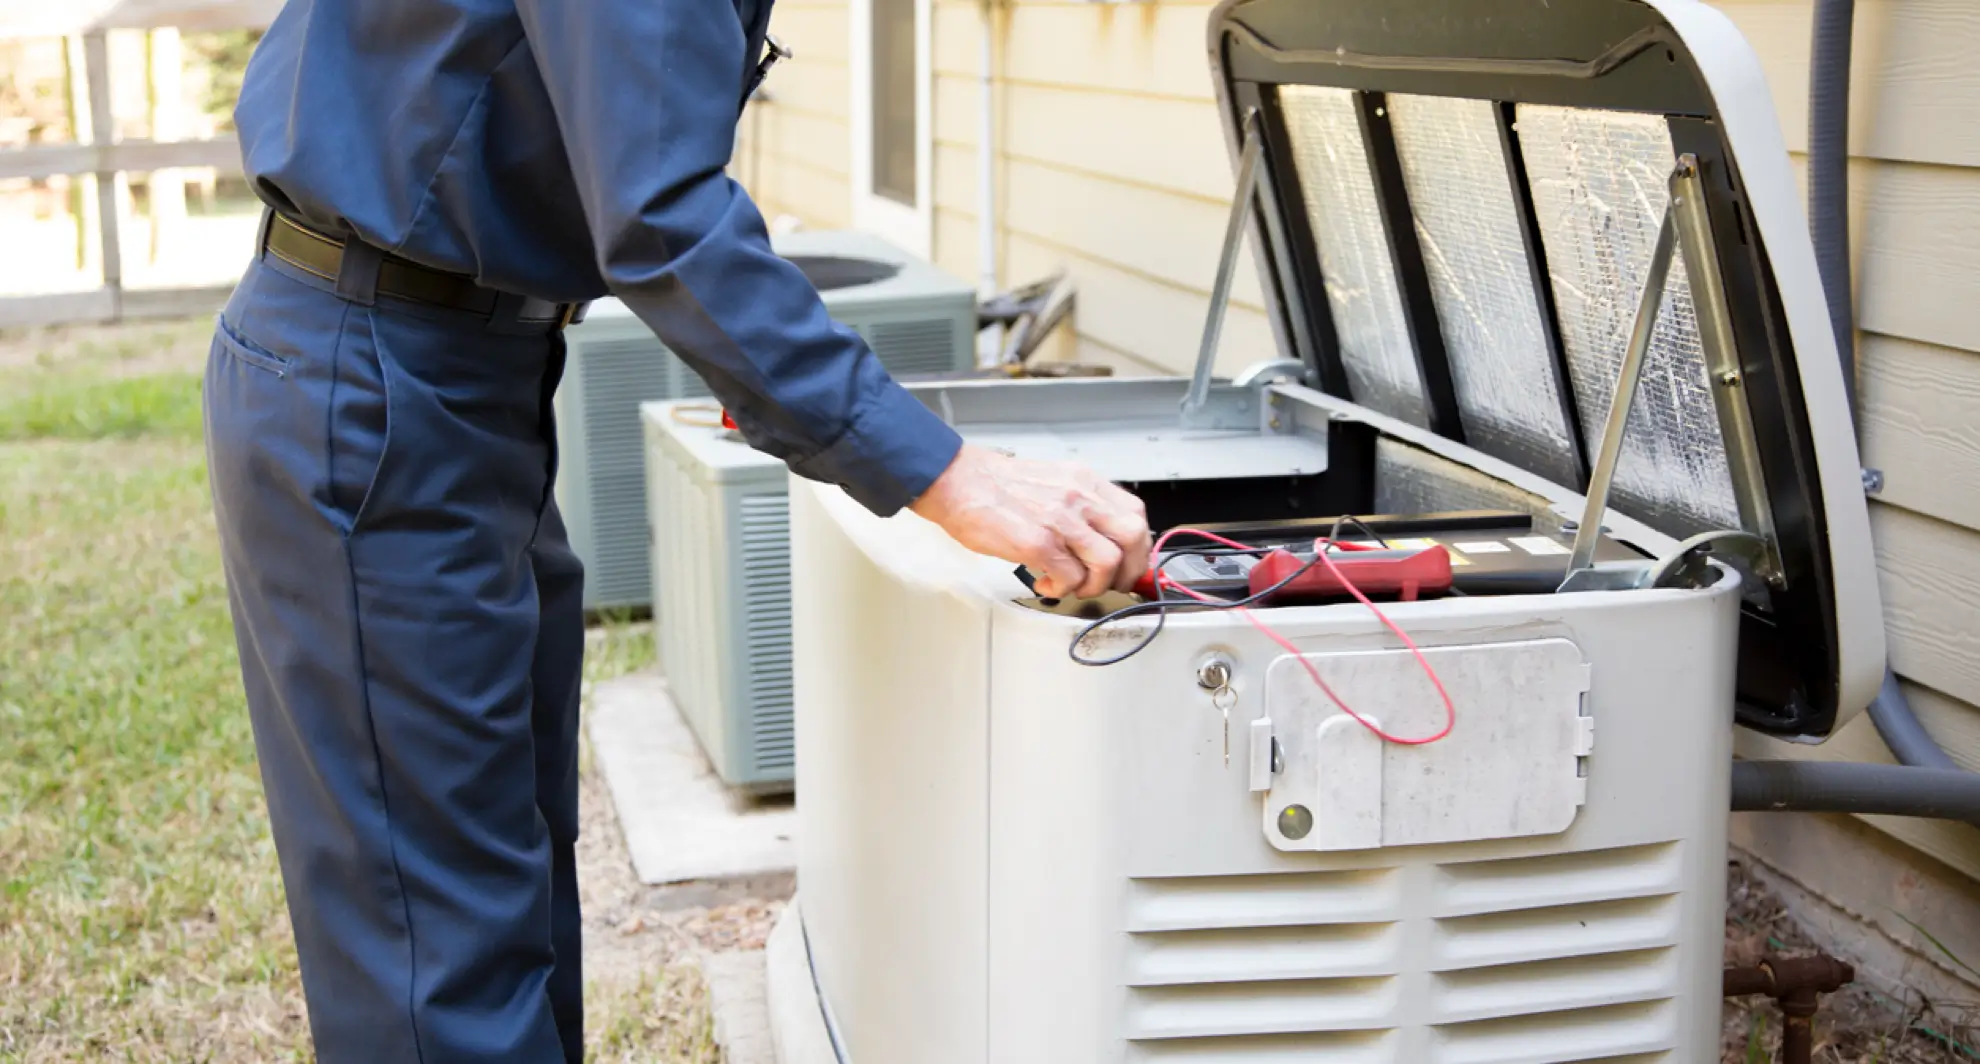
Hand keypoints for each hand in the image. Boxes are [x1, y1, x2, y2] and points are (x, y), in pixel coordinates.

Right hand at [910, 444, 1150, 599]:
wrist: (958, 481)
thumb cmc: (996, 485)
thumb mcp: (1053, 481)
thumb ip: (1079, 504)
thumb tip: (1098, 536)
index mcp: (1084, 482)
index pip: (1135, 514)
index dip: (1137, 546)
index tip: (1128, 562)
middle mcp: (1078, 498)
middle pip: (1132, 538)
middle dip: (1126, 570)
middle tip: (1110, 582)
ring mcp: (1059, 520)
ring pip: (1106, 563)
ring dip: (1094, 584)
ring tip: (1073, 586)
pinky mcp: (1037, 542)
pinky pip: (1069, 578)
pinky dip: (1062, 589)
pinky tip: (1046, 584)